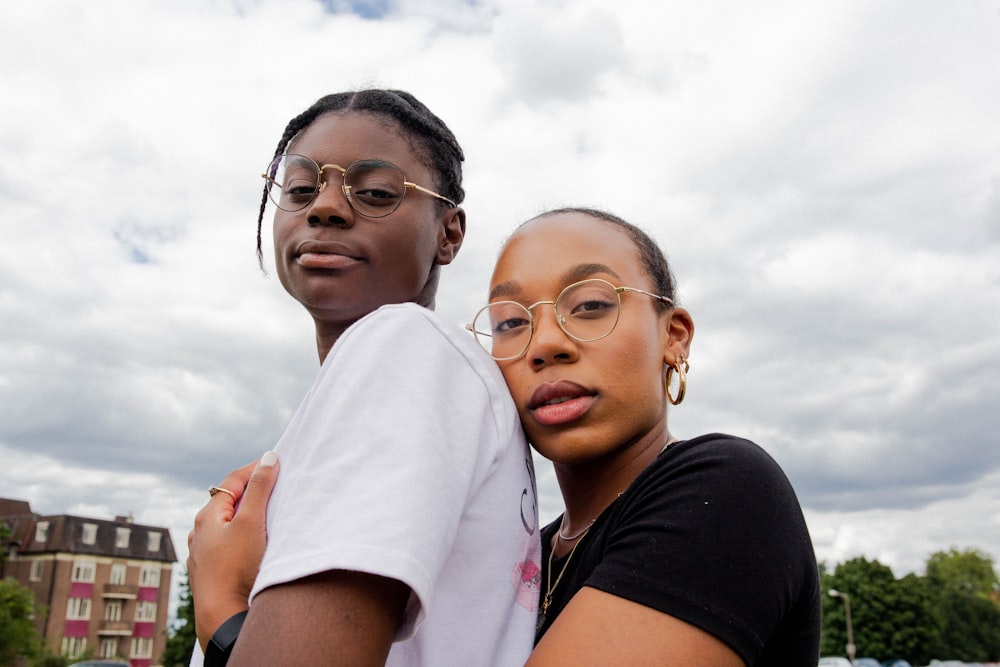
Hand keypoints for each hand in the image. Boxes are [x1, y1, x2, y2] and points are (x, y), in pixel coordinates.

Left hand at [188, 450, 278, 650]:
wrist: (223, 617)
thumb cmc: (236, 568)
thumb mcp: (251, 521)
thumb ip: (260, 488)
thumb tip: (267, 458)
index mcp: (207, 516)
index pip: (232, 481)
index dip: (255, 468)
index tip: (276, 463)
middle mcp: (200, 533)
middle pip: (229, 502)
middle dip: (252, 492)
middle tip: (277, 487)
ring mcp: (204, 555)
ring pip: (228, 526)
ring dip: (247, 517)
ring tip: (269, 516)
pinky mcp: (213, 574)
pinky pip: (229, 545)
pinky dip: (244, 538)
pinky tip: (255, 546)